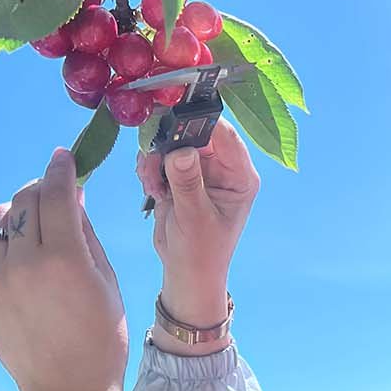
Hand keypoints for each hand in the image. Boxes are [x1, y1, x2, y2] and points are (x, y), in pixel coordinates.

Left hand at [0, 148, 128, 390]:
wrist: (68, 390)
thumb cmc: (101, 338)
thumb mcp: (108, 282)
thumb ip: (86, 233)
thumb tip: (72, 193)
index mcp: (65, 260)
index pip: (56, 193)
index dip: (61, 170)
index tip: (64, 158)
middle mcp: (23, 264)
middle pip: (25, 200)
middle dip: (42, 192)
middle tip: (55, 201)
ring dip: (19, 218)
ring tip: (35, 236)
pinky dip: (4, 250)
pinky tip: (23, 272)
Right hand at [136, 117, 259, 280]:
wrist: (186, 271)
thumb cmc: (201, 251)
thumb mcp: (194, 217)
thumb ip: (188, 182)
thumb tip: (182, 150)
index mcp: (240, 176)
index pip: (225, 135)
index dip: (199, 122)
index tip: (171, 119)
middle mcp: (223, 168)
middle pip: (195, 133)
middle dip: (169, 143)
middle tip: (151, 160)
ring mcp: (201, 170)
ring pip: (174, 142)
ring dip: (155, 159)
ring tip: (152, 184)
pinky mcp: (181, 174)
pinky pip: (162, 155)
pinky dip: (150, 167)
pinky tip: (151, 189)